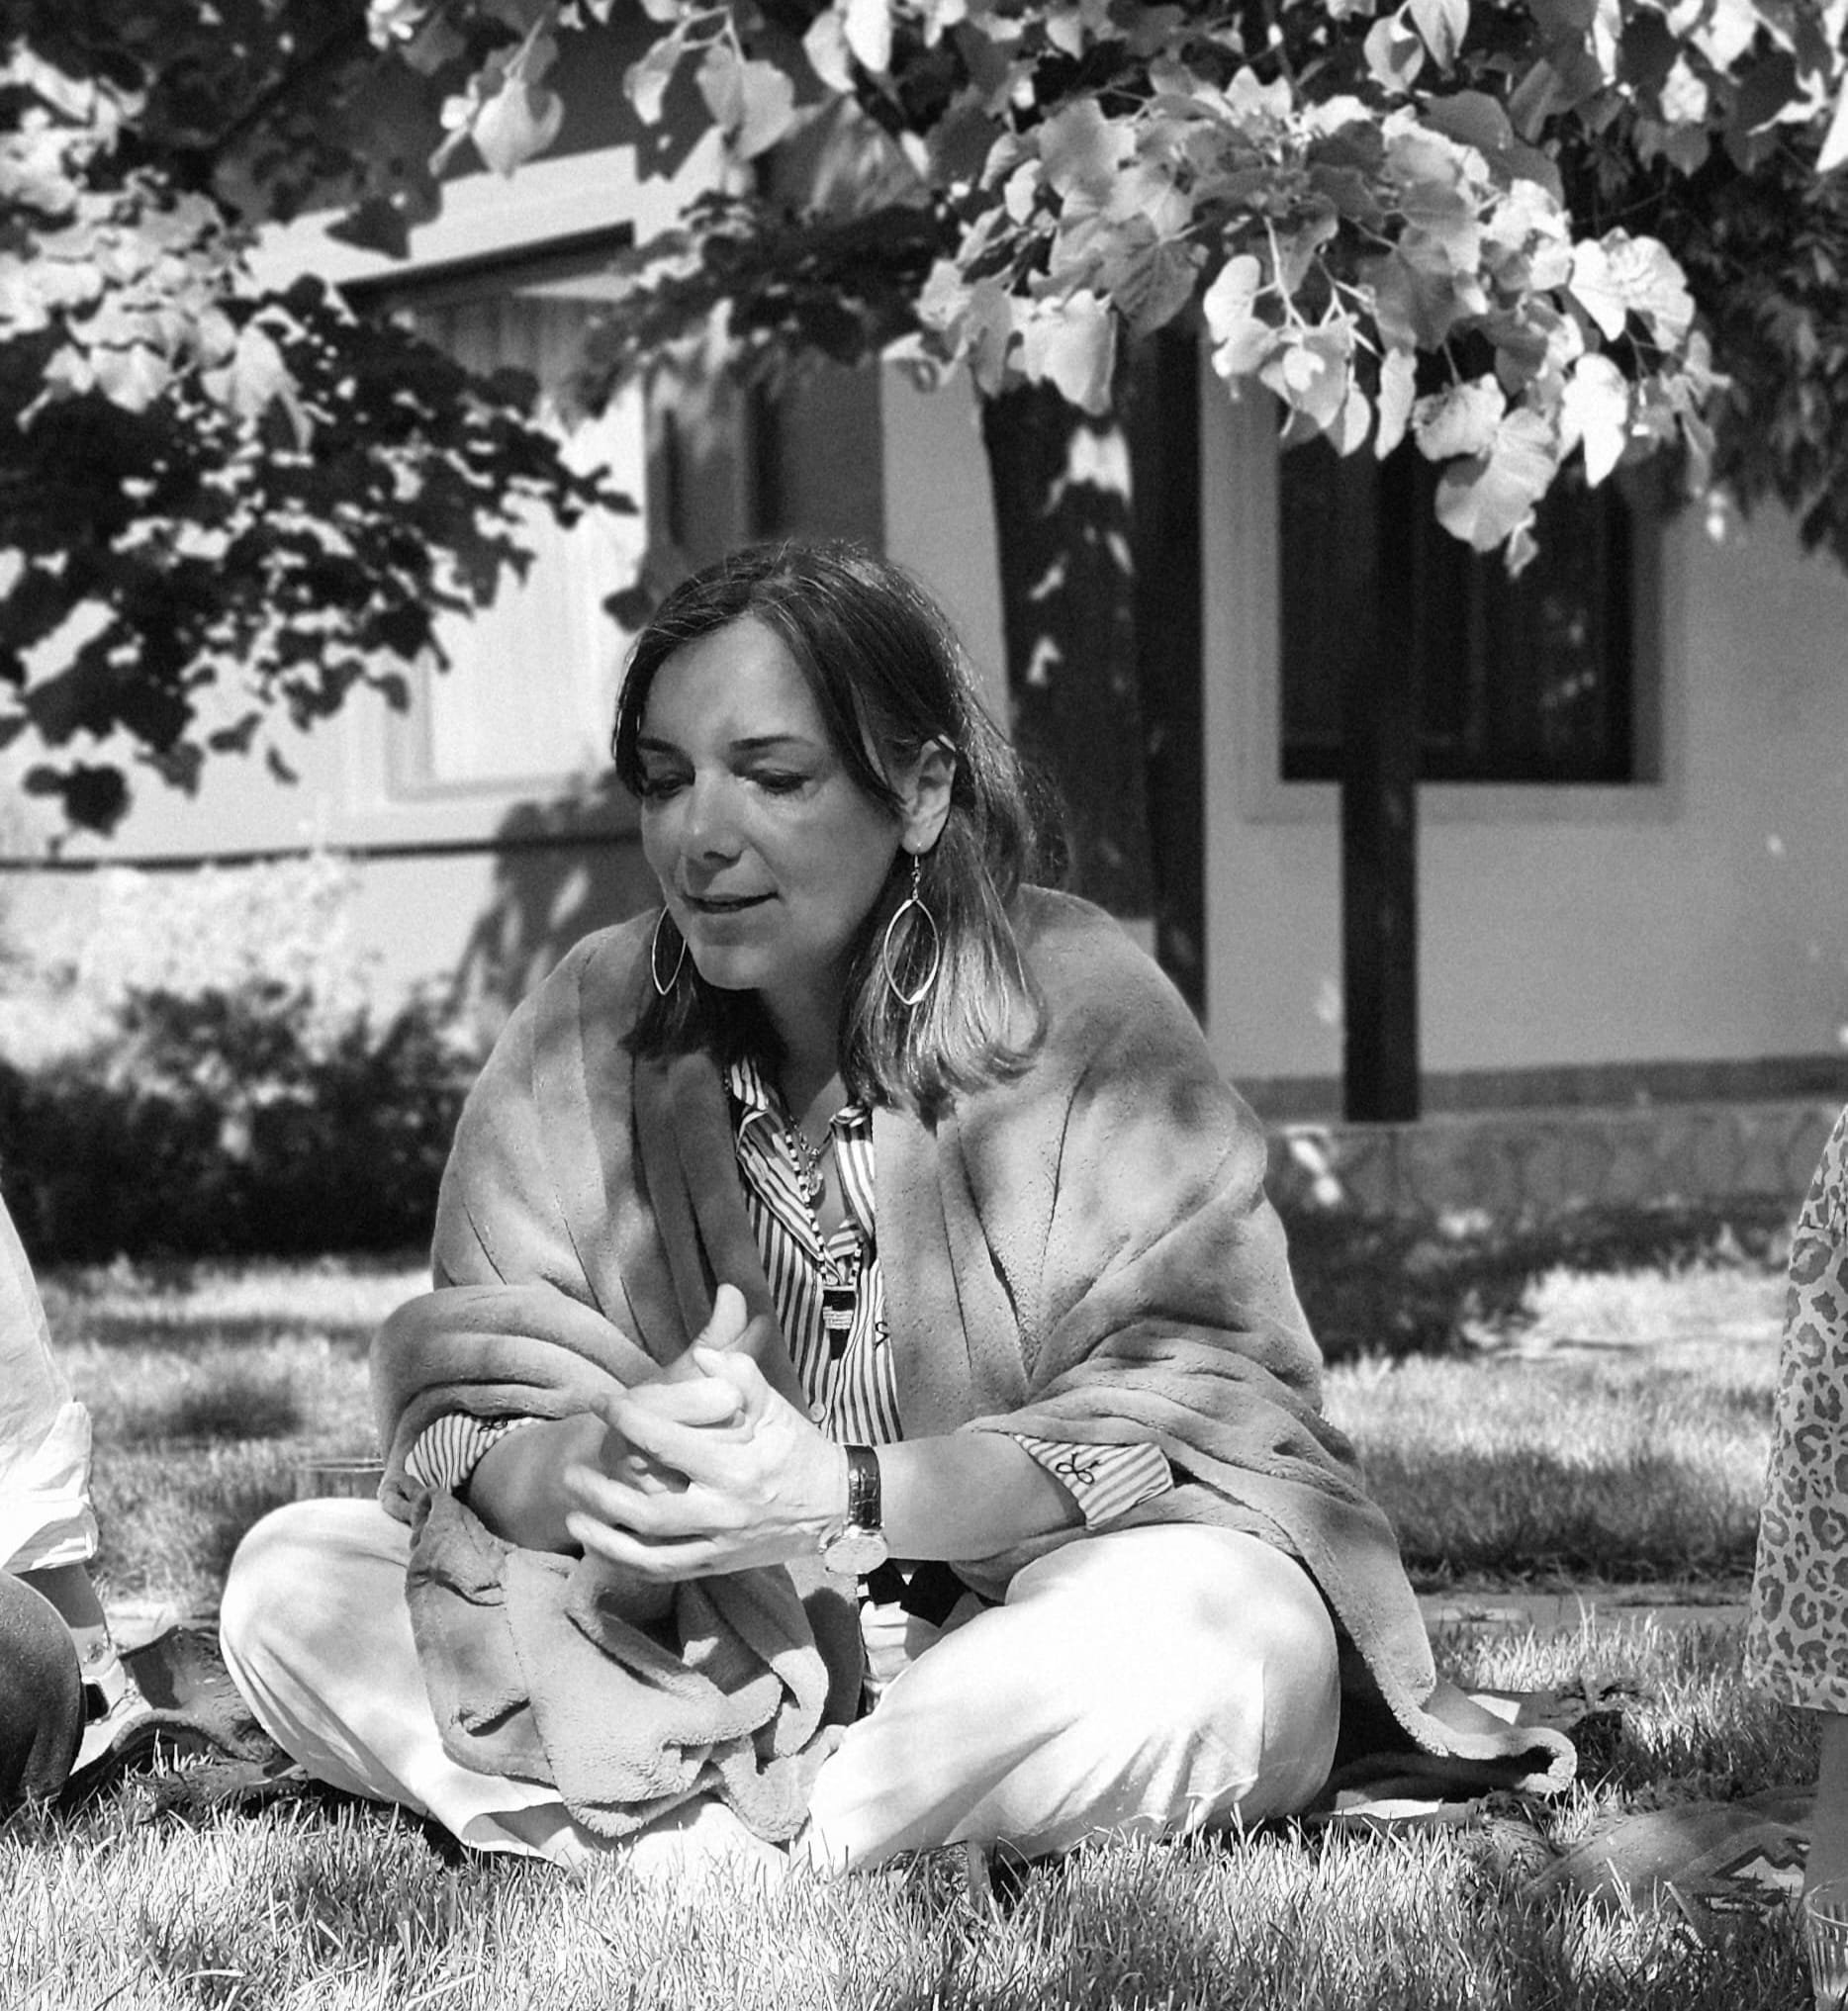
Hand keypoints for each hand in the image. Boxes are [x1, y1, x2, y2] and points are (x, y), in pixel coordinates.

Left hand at [563, 1345, 847, 1581]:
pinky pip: (664, 1571)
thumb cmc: (799, 1447)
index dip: (627, 1420)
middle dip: (600, 1490)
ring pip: (648, 1550)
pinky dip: (627, 1562)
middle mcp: (724, 1512)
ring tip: (573, 1512)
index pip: (666, 1443)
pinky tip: (600, 1545)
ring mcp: (719, 1545)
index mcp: (737, 1467)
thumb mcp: (775, 1405)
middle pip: (646, 1509)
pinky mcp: (718, 1566)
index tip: (602, 1403)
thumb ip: (740, 1374)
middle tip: (570, 1468)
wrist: (835, 1505)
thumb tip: (699, 1354)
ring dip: (604, 1534)